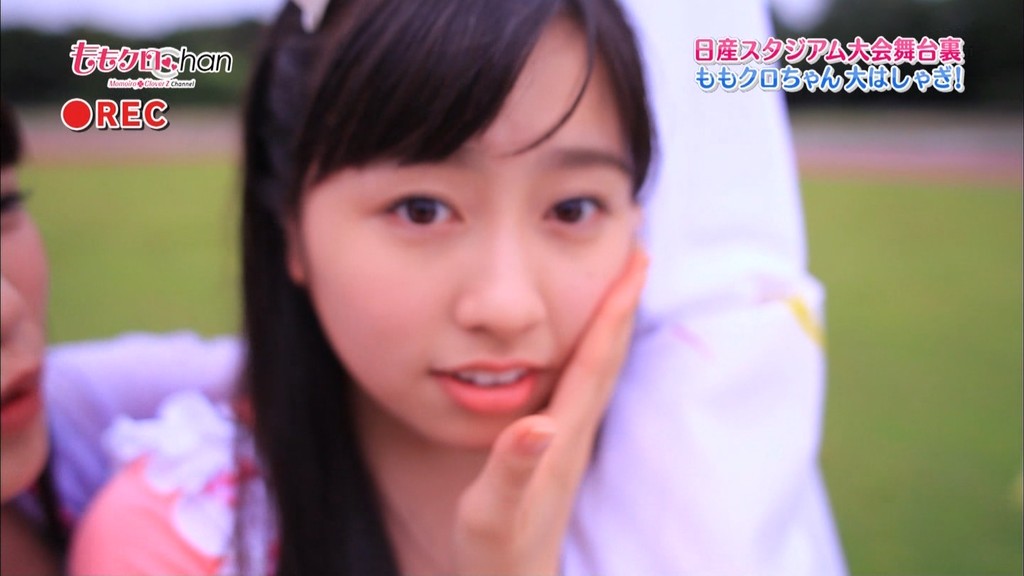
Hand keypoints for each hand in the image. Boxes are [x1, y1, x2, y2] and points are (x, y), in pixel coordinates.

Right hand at [454, 247, 647, 574]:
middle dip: (626, 298)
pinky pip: (586, 383)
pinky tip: (589, 340)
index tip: (637, 258)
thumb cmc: (498, 552)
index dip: (616, 307)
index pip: (596, 360)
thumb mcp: (493, 512)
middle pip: (609, 354)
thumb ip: (513, 469)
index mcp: (561, 434)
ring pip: (602, 366)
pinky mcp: (561, 446)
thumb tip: (535, 424)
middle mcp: (575, 430)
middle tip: (639, 248)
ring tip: (622, 278)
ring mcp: (571, 438)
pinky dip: (596, 348)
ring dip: (615, 319)